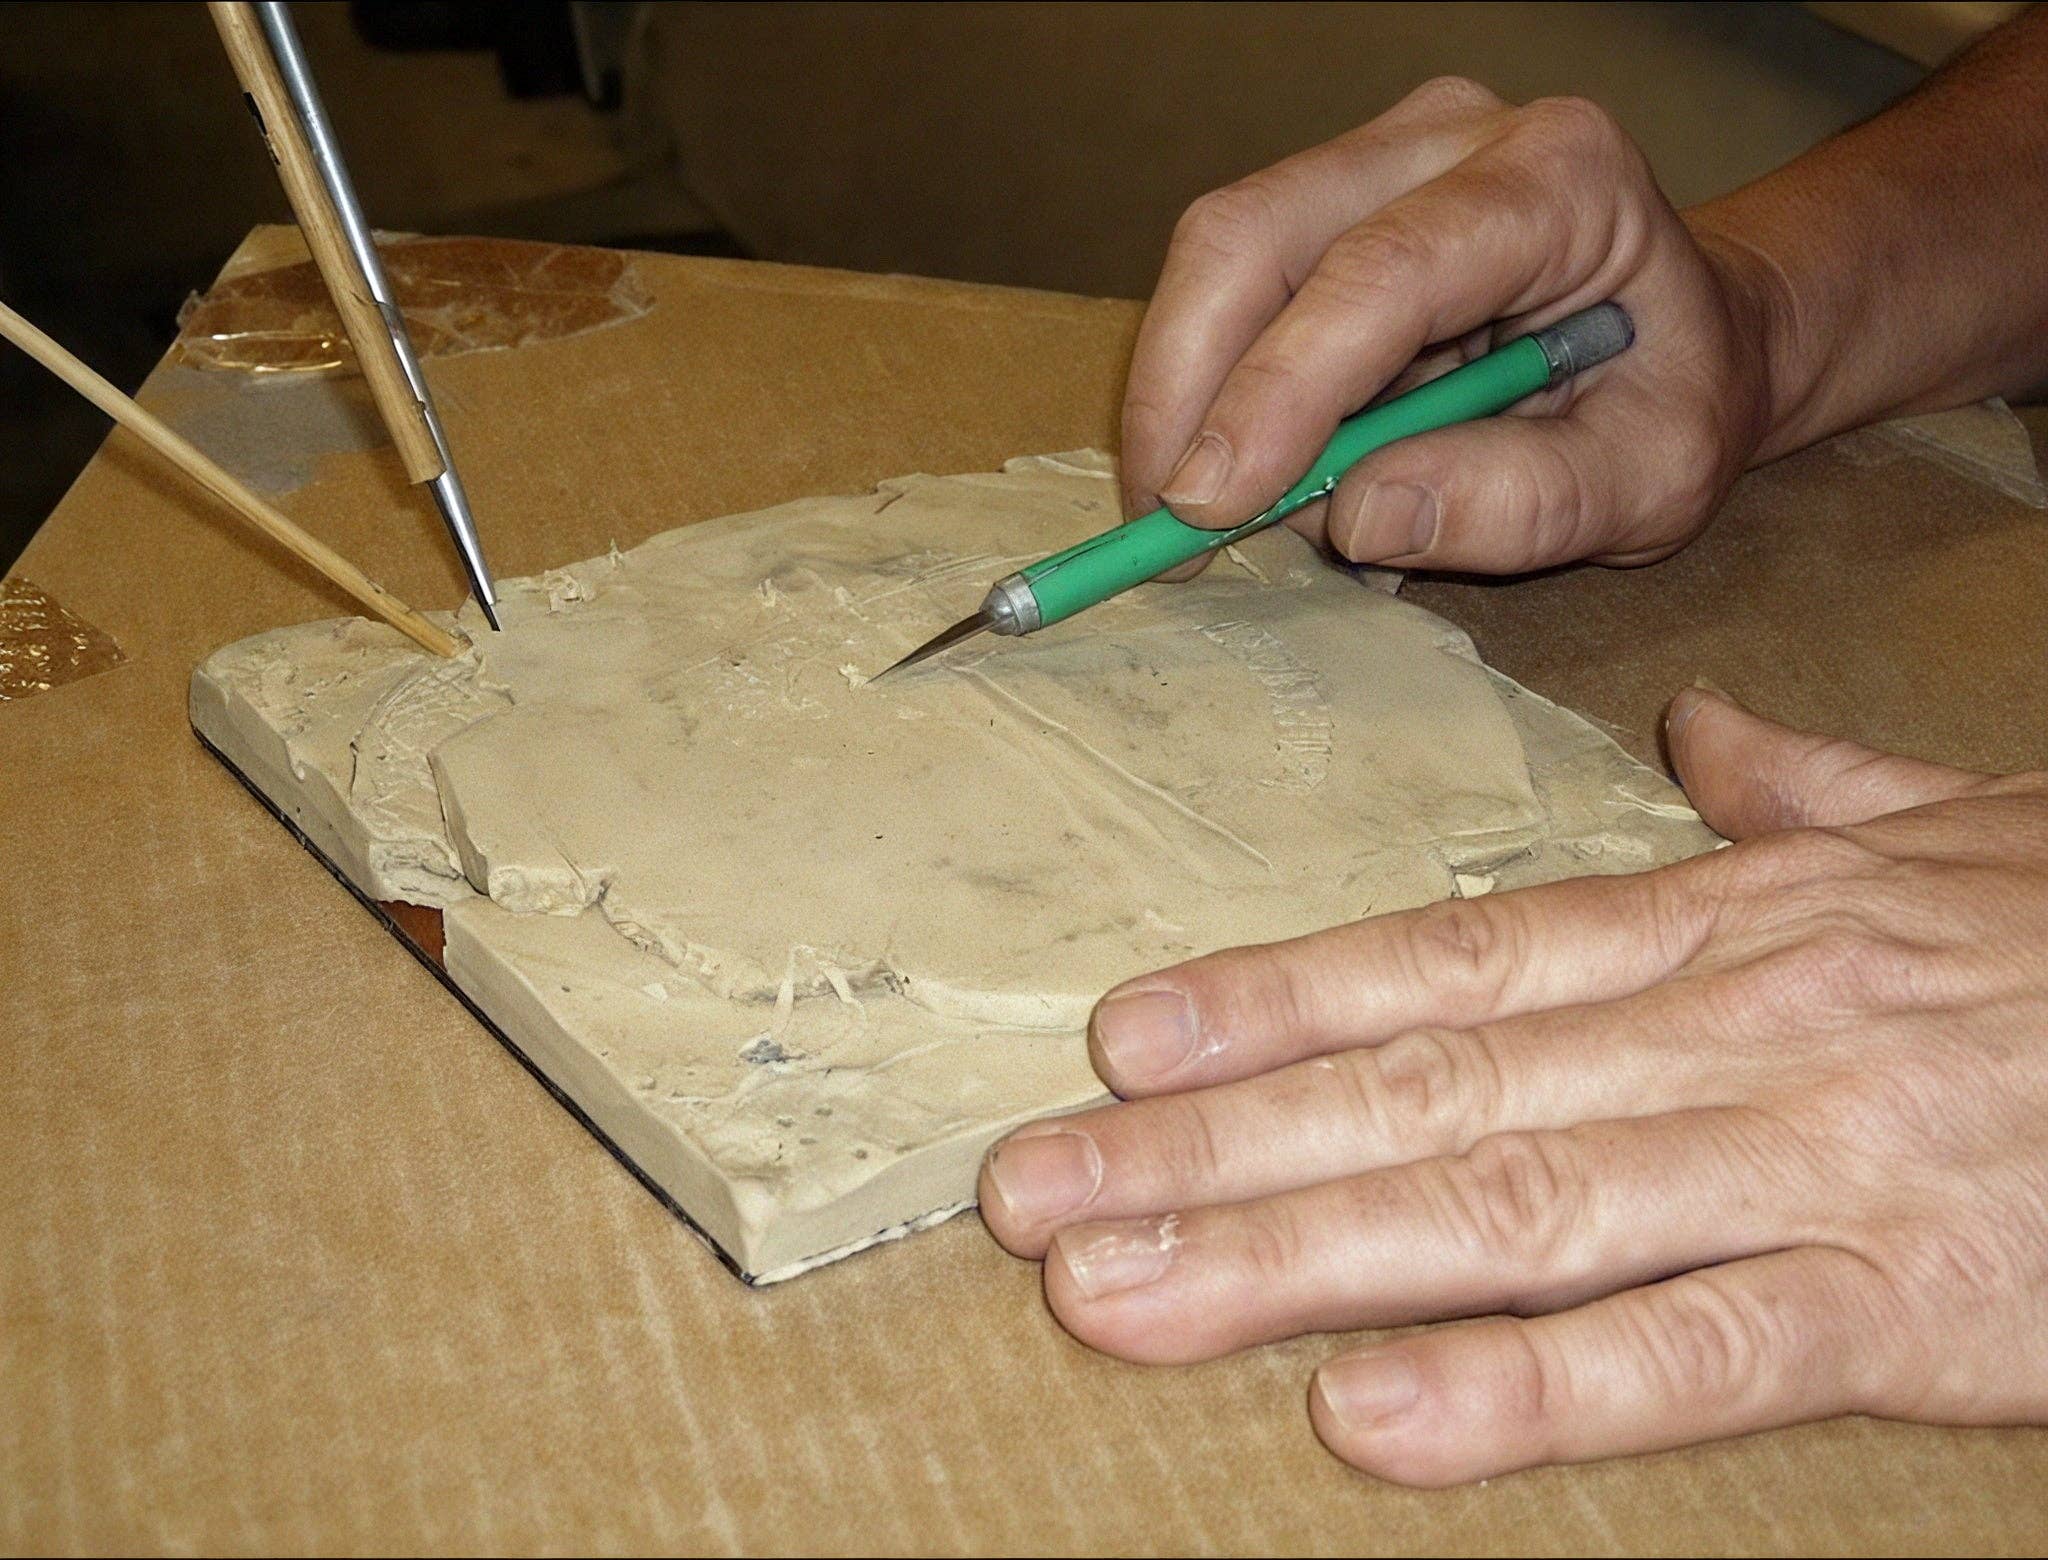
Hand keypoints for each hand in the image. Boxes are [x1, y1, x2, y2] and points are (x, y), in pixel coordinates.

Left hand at [979, 689, 2047, 1484]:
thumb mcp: (1948, 824)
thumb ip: (1800, 788)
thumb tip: (1704, 732)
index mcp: (1724, 926)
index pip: (1446, 961)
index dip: (1272, 1004)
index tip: (1121, 1046)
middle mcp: (1728, 1032)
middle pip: (1423, 1093)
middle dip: (1213, 1149)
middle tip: (1036, 1198)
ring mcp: (1809, 1165)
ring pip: (1506, 1211)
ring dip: (1292, 1259)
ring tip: (1117, 1299)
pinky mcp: (1911, 1305)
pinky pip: (1693, 1352)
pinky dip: (1529, 1393)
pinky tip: (1374, 1425)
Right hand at [1122, 78, 1783, 575]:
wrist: (1692, 337)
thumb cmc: (1678, 400)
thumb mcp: (1652, 481)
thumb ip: (1525, 502)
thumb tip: (1355, 518)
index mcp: (1560, 181)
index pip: (1380, 271)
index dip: (1278, 390)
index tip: (1209, 506)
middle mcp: (1452, 136)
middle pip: (1255, 234)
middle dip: (1185, 389)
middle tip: (1166, 526)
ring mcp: (1378, 156)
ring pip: (1220, 256)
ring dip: (1184, 395)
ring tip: (1207, 513)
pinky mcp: (1329, 200)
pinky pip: (1229, 288)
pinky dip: (1208, 391)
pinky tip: (1238, 469)